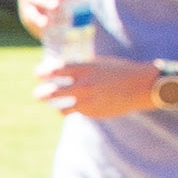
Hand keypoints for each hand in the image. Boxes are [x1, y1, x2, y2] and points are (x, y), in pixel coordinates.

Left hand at [30, 54, 155, 119]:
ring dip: (54, 106)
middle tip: (38, 94)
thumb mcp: (99, 64)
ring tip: (51, 105)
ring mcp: (88, 100)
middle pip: (53, 91)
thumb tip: (64, 70)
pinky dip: (71, 110)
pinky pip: (76, 112)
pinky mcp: (93, 112)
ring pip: (62, 107)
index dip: (43, 72)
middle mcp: (84, 84)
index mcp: (85, 68)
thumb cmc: (120, 71)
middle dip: (42, 93)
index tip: (37, 73)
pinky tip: (69, 110)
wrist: (140, 86)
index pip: (56, 69)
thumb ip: (82, 68)